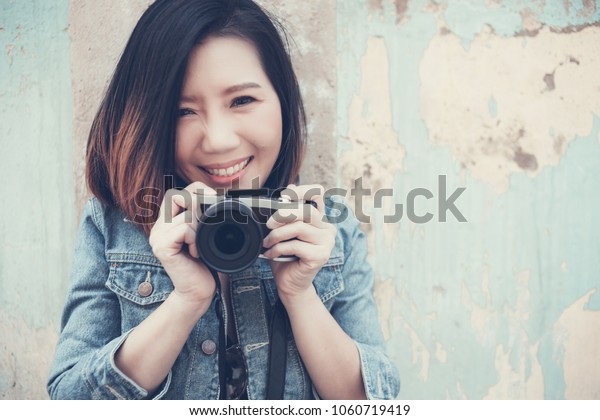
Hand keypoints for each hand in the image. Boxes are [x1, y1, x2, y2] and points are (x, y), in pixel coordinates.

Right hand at [149, 181, 216, 309]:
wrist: (197, 291)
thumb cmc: (203, 264)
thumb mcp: (202, 235)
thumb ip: (200, 216)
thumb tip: (213, 195)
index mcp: (166, 222)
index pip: (176, 192)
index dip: (196, 191)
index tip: (213, 199)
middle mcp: (158, 227)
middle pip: (176, 196)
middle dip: (197, 206)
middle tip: (206, 226)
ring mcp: (157, 237)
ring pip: (185, 215)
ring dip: (199, 230)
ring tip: (198, 247)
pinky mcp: (161, 247)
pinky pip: (184, 229)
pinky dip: (195, 239)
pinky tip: (195, 253)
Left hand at [262, 184, 336, 306]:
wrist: (290, 284)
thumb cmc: (286, 257)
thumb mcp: (283, 232)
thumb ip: (286, 214)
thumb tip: (286, 190)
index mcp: (320, 220)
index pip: (317, 195)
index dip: (303, 190)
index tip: (284, 195)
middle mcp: (327, 229)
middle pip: (306, 210)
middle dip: (283, 215)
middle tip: (269, 224)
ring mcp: (327, 242)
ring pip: (299, 227)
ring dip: (277, 235)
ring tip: (267, 243)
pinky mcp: (321, 255)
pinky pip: (295, 245)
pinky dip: (278, 248)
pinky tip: (271, 254)